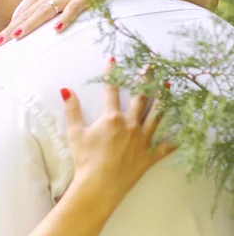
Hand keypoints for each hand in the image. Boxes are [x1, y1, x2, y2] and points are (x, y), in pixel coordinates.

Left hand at [0, 0, 128, 46]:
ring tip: (16, 36)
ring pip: (45, 11)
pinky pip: (73, 9)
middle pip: (29, 13)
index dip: (11, 24)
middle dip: (13, 28)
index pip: (23, 10)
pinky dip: (65, 18)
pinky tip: (57, 29)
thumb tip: (22, 11)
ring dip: (30, 23)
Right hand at [60, 58, 175, 206]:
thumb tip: (65, 90)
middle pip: (140, 98)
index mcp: (111, 118)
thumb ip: (71, 109)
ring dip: (162, 100)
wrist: (99, 185)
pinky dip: (173, 140)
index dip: (111, 74)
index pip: (111, 90)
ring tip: (167, 87)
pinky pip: (165, 147)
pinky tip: (179, 135)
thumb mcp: (75, 133)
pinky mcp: (149, 156)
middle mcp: (130, 125)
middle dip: (145, 80)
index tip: (113, 60)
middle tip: (152, 66)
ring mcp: (142, 140)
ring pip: (156, 116)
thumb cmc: (85, 159)